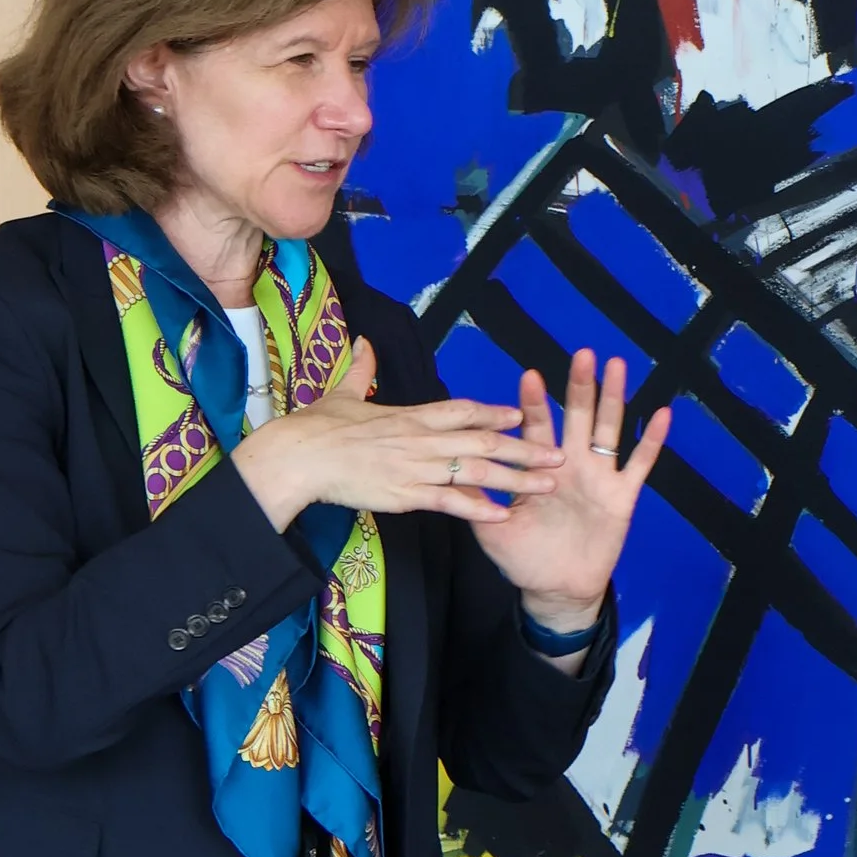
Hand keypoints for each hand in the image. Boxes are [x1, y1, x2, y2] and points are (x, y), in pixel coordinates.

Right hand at [232, 335, 564, 534]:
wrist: (298, 456)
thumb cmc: (317, 427)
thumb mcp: (343, 393)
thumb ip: (361, 370)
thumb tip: (364, 341)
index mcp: (411, 414)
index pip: (462, 410)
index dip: (495, 413)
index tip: (523, 415)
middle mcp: (422, 439)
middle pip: (483, 441)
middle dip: (524, 448)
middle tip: (558, 454)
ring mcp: (416, 467)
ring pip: (476, 471)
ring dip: (515, 478)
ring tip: (547, 485)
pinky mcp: (405, 495)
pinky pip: (448, 501)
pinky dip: (476, 507)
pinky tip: (502, 514)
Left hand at [478, 349, 670, 635]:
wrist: (555, 590)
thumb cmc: (523, 557)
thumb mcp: (493, 530)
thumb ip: (477, 501)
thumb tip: (454, 472)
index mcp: (541, 468)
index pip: (537, 427)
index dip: (534, 402)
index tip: (529, 375)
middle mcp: (572, 464)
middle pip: (578, 416)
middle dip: (579, 385)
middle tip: (583, 353)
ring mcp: (599, 477)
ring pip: (609, 429)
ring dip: (614, 398)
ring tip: (617, 366)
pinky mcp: (622, 496)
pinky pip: (639, 464)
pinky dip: (652, 440)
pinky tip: (662, 414)